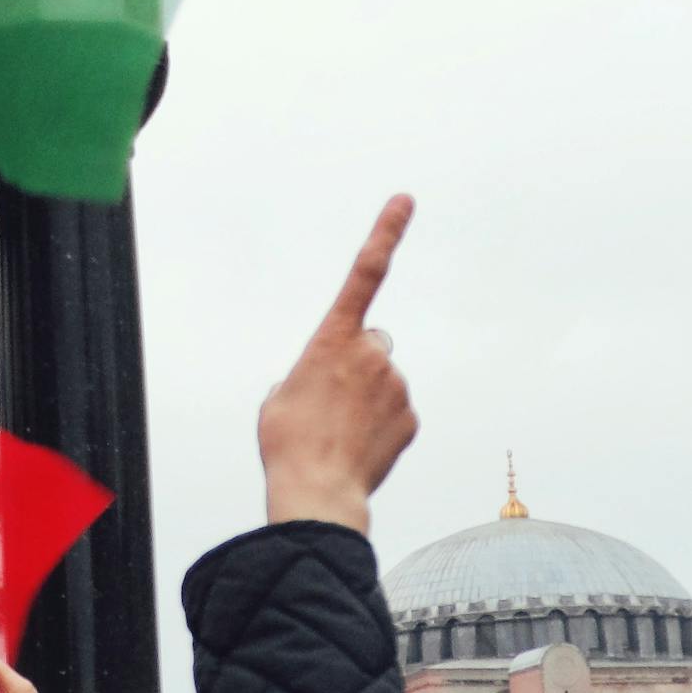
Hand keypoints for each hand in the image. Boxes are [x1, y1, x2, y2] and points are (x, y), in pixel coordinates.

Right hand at [259, 195, 418, 533]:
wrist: (318, 492)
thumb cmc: (286, 442)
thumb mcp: (279, 397)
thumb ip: (303, 375)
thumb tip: (319, 385)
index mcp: (332, 337)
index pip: (364, 272)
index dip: (386, 232)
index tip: (406, 200)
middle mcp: (372, 352)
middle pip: (368, 346)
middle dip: (355, 365)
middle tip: (329, 404)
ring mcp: (396, 384)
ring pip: (381, 381)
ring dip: (364, 400)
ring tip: (339, 432)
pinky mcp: (412, 416)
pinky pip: (395, 412)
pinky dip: (380, 425)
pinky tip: (359, 446)